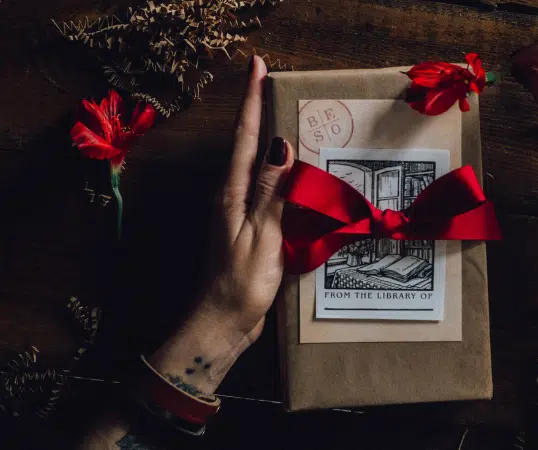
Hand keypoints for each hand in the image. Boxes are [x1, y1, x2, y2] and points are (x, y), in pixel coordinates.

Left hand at [200, 54, 294, 340]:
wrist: (222, 323)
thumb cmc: (240, 284)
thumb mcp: (260, 236)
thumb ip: (270, 191)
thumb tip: (280, 145)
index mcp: (232, 193)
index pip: (245, 137)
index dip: (252, 100)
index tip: (257, 66)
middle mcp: (231, 196)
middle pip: (247, 144)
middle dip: (259, 111)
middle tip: (275, 84)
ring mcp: (238, 212)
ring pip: (257, 167)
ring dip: (271, 141)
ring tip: (290, 120)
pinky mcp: (249, 228)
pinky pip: (267, 191)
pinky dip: (281, 175)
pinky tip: (297, 177)